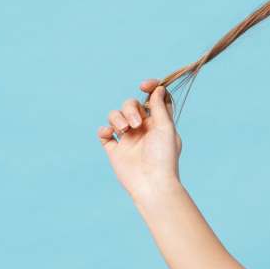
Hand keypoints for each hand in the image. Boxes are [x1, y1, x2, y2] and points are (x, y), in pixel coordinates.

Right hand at [97, 78, 182, 198]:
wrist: (152, 184)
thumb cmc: (164, 157)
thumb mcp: (166, 128)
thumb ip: (159, 107)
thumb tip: (158, 88)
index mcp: (158, 122)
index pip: (153, 98)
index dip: (149, 88)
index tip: (144, 85)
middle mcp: (142, 129)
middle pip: (131, 104)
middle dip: (130, 108)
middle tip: (136, 124)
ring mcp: (127, 139)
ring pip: (115, 116)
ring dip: (117, 118)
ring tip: (124, 130)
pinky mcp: (114, 150)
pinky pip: (104, 134)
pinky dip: (104, 130)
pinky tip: (110, 134)